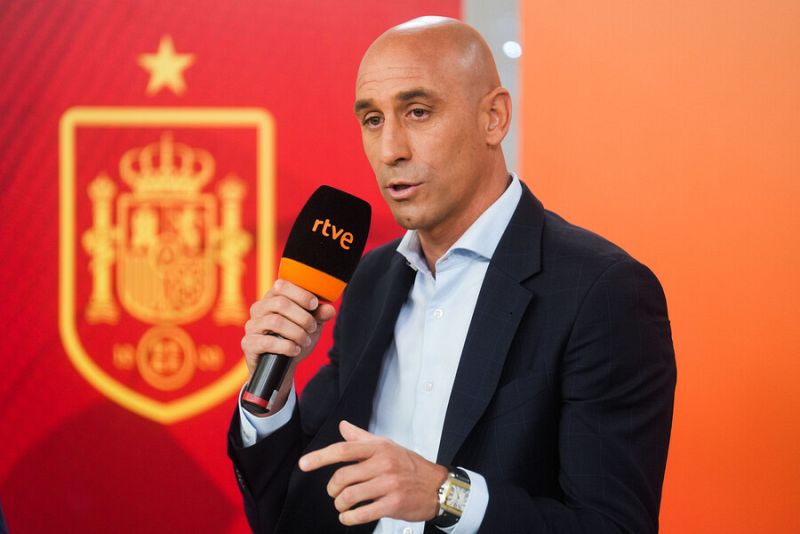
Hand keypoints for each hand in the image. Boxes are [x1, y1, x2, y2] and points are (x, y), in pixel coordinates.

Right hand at [241, 279, 336, 375]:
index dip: (300, 293)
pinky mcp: (249, 343)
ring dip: (297, 332)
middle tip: (313, 327)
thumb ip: (319, 315)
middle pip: (280, 304)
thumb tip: (330, 309)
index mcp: (272, 298)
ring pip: (275, 322)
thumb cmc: (295, 339)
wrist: (282, 367)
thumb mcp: (310, 326)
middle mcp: (259, 309)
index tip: (314, 304)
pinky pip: (267, 342)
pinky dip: (286, 346)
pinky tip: (295, 350)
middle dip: (303, 317)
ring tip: (305, 341)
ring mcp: (252, 326)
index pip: (281, 285)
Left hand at [298, 420, 447, 525]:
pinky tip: (348, 517)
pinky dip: (349, 518)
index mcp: (379, 448)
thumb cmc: (410, 465)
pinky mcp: (393, 504)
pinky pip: (362, 513)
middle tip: (334, 493)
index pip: (344, 450)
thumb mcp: (388, 446)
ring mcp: (389, 484)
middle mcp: (383, 464)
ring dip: (340, 504)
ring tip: (342, 505)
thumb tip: (343, 426)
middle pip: (343, 477)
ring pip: (350, 496)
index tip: (304, 464)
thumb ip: (362, 438)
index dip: (320, 457)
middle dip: (333, 489)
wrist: (438, 486)